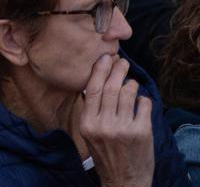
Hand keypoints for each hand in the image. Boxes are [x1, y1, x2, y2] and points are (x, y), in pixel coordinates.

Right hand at [78, 54, 153, 186]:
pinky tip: (141, 100)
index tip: (105, 58)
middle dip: (117, 70)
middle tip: (121, 61)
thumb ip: (91, 112)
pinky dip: (143, 99)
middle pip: (110, 88)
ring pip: (128, 94)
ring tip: (130, 82)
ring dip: (131, 84)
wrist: (124, 180)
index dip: (99, 70)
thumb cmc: (105, 155)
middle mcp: (104, 125)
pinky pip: (144, 105)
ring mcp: (123, 128)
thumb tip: (95, 84)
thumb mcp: (89, 134)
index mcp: (87, 124)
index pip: (93, 89)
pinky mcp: (141, 132)